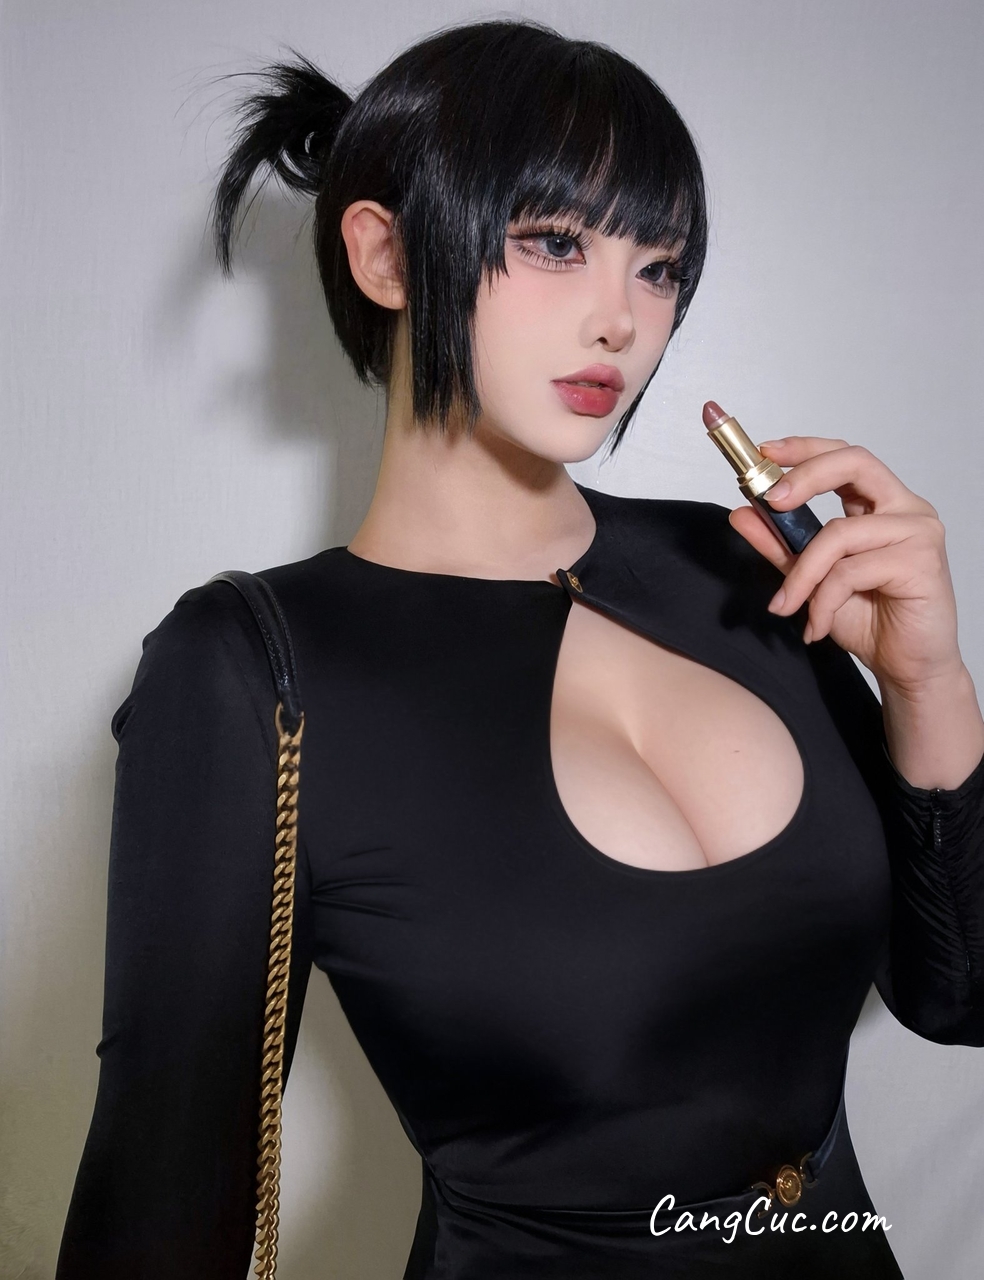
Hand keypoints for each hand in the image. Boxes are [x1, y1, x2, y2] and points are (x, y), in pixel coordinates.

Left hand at [727, 435, 964, 692]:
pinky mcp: (921, 562)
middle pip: (854, 463)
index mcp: (881, 504)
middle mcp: (905, 509)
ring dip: (801, 574)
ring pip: (838, 533)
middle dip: (804, 477)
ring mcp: (918, 532)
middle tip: (768, 500)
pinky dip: (822, 601)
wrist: (906, 667)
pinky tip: (817, 625)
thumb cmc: (869, 619)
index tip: (765, 451)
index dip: (805, 448)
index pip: (844, 457)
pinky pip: (850, 571)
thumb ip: (780, 544)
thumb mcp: (810, 578)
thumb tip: (742, 512)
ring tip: (788, 606)